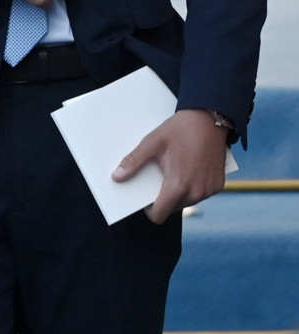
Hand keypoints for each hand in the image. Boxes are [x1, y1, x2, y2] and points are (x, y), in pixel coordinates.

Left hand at [112, 109, 228, 223]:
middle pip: (173, 208)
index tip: (145, 197)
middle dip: (164, 198)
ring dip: (178, 192)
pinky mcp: (218, 185)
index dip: (149, 210)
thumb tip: (116, 177)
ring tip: (175, 170)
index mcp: (178, 185)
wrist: (210, 118)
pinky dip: (192, 186)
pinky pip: (200, 194)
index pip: (160, 215)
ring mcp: (209, 190)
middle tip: (160, 176)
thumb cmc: (180, 129)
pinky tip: (189, 168)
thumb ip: (134, 161)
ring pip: (186, 201)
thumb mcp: (152, 142)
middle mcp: (196, 192)